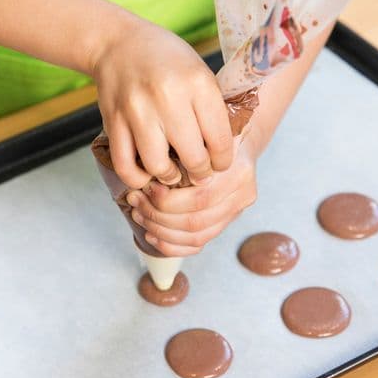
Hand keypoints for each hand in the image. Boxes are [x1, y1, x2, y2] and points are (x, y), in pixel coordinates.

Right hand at [92, 15, 232, 188]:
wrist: (117, 43)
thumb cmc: (166, 60)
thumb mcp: (199, 72)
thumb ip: (212, 109)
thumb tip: (223, 152)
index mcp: (197, 82)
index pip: (220, 139)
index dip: (223, 160)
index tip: (220, 164)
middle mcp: (167, 96)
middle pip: (192, 158)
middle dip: (200, 173)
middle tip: (200, 172)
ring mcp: (137, 110)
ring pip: (158, 167)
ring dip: (169, 177)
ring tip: (173, 173)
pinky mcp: (113, 121)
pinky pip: (125, 166)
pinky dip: (138, 178)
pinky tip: (146, 173)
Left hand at [125, 139, 257, 255]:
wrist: (234, 143)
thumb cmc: (211, 135)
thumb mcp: (202, 132)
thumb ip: (185, 147)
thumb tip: (148, 166)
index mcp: (238, 172)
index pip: (199, 198)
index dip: (166, 200)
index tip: (145, 188)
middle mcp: (242, 196)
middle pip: (195, 220)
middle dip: (157, 215)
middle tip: (135, 201)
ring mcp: (235, 213)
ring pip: (195, 236)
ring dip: (160, 230)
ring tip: (138, 214)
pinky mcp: (225, 224)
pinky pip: (197, 245)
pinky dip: (171, 245)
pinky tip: (151, 235)